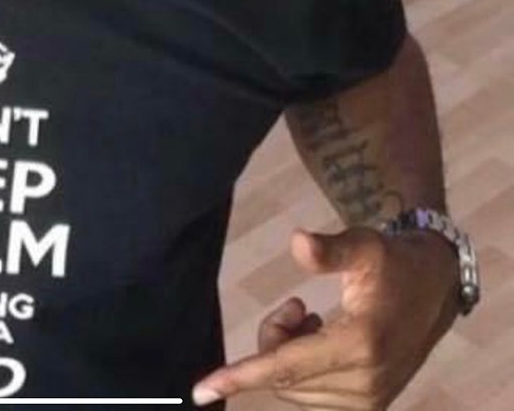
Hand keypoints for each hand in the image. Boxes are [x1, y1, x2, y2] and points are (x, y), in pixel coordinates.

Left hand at [191, 225, 461, 408]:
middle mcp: (364, 382)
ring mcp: (369, 399)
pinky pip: (312, 395)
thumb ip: (329, 249)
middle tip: (295, 305)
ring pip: (293, 387)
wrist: (435, 288)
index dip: (241, 376)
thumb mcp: (364, 245)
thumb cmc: (392, 263)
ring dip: (288, 352)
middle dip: (274, 338)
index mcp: (359, 345)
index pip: (286, 366)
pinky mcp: (370, 404)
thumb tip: (298, 243)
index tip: (202, 390)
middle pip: (283, 375)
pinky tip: (319, 337)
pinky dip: (301, 367)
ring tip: (309, 316)